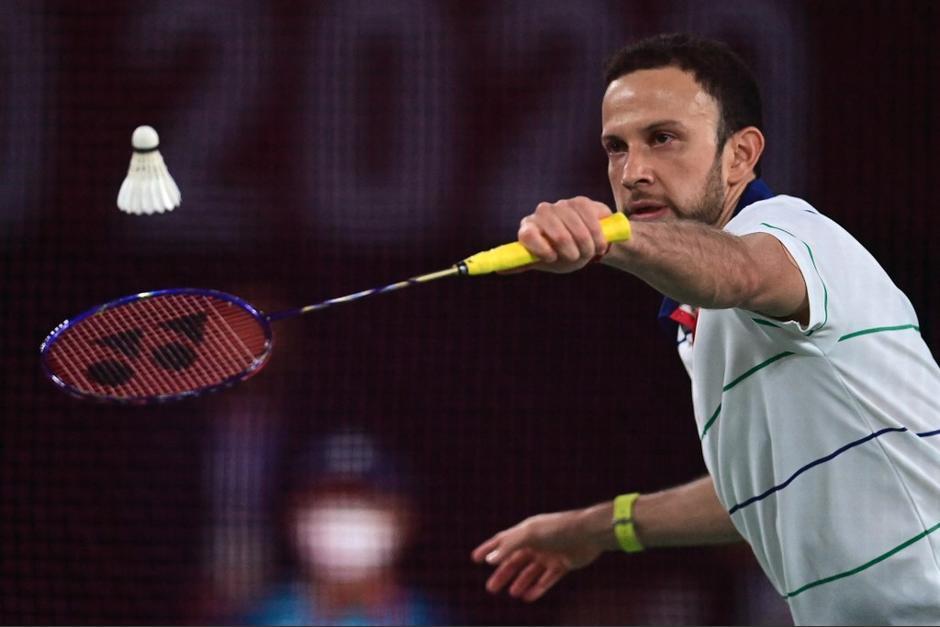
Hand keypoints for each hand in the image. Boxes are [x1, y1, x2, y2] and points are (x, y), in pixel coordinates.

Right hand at [471, 506, 609, 601]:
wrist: (589, 533)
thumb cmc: (558, 528)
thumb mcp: (530, 534)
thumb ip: (510, 546)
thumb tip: (490, 560)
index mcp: (526, 531)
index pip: (503, 541)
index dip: (489, 549)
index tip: (475, 559)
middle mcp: (536, 543)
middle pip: (515, 560)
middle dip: (503, 574)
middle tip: (491, 588)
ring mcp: (549, 554)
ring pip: (530, 572)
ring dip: (520, 582)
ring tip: (512, 593)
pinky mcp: (562, 564)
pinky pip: (547, 579)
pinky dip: (537, 588)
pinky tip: (528, 596)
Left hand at [518, 197, 613, 272]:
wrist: (586, 244)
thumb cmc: (560, 255)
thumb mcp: (542, 262)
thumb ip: (523, 263)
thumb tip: (499, 271)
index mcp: (528, 229)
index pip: (527, 234)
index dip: (541, 248)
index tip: (553, 258)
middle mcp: (541, 213)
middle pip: (556, 233)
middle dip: (571, 251)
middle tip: (576, 258)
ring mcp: (561, 205)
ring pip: (576, 227)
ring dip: (586, 245)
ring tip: (589, 253)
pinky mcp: (580, 202)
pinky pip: (590, 218)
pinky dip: (597, 236)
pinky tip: (599, 245)